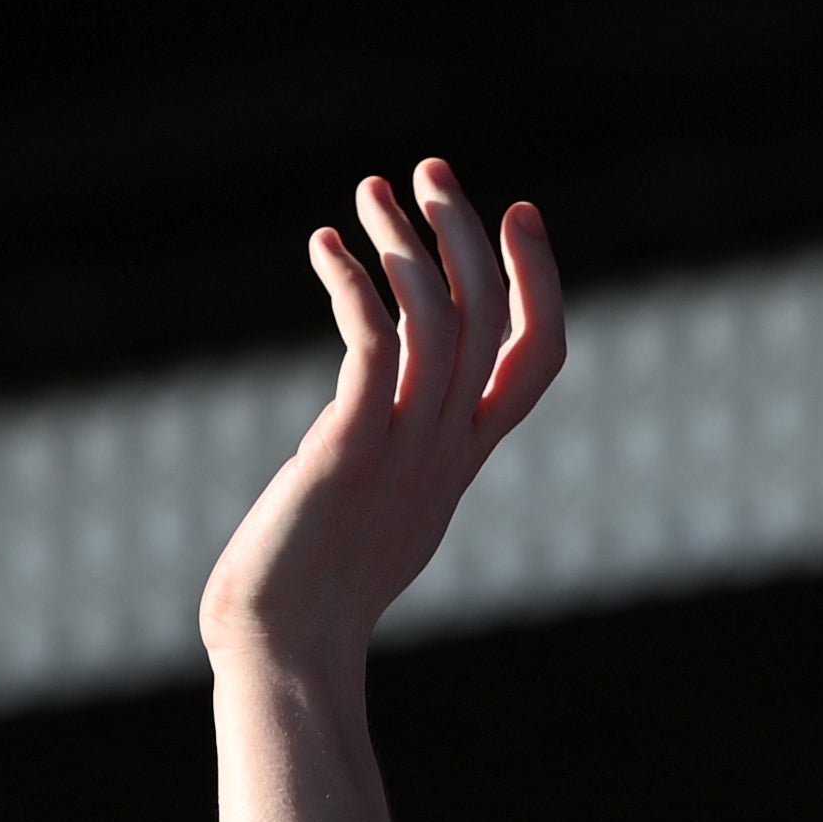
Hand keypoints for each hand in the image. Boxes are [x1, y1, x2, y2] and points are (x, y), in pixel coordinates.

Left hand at [200, 158, 565, 677]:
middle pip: (491, 317)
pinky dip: (352, 283)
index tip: (515, 211)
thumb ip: (396, 458)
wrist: (282, 650)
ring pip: (439, 317)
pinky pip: (373, 343)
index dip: (540, 279)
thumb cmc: (311, 594)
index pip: (539, 357)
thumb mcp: (380, 514)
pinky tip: (324, 248)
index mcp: (464, 461)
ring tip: (367, 192)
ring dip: (406, 240)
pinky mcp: (349, 451)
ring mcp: (403, 452)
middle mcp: (447, 451)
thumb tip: (368, 415)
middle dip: (466, 231)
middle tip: (429, 171)